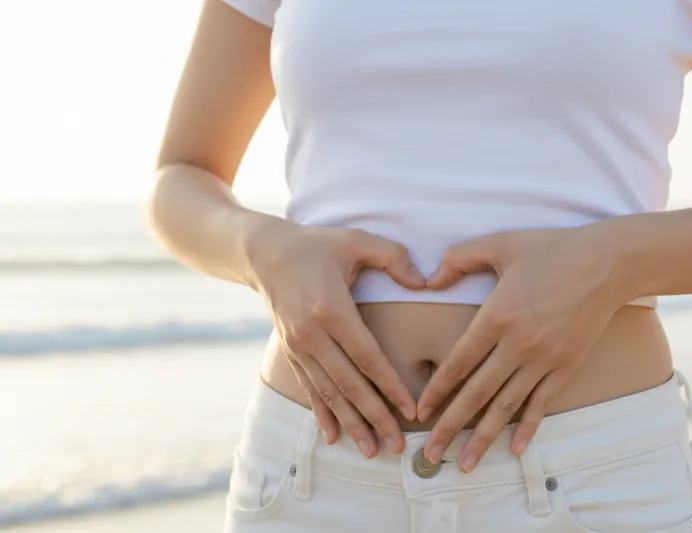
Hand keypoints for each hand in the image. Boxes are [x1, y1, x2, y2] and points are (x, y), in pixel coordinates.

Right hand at [245, 219, 425, 457]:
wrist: (264, 253)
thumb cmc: (317, 245)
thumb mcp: (356, 240)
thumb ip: (393, 257)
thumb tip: (423, 281)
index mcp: (332, 309)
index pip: (368, 357)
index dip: (390, 387)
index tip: (412, 412)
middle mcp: (312, 334)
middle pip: (350, 384)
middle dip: (376, 418)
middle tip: (398, 447)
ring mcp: (299, 346)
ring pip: (329, 393)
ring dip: (351, 424)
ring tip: (373, 451)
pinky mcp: (291, 351)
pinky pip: (310, 388)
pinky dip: (322, 413)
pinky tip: (333, 437)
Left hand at [417, 225, 627, 471]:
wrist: (609, 262)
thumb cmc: (551, 249)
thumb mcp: (499, 243)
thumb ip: (458, 258)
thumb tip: (429, 281)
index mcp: (496, 316)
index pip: (458, 363)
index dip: (437, 391)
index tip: (420, 413)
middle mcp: (517, 345)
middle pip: (476, 394)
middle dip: (450, 427)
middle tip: (431, 454)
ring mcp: (544, 359)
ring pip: (506, 406)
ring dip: (484, 438)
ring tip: (464, 465)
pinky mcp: (567, 366)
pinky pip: (542, 404)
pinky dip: (528, 428)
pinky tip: (515, 449)